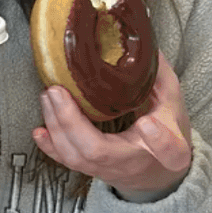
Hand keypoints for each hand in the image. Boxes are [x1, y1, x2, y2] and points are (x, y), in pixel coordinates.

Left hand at [33, 51, 192, 198]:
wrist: (157, 171)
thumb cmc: (166, 132)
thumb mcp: (172, 101)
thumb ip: (158, 75)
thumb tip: (142, 41)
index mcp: (169, 148)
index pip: (170, 151)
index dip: (160, 141)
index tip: (147, 124)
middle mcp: (135, 162)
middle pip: (100, 152)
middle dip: (72, 123)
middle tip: (58, 92)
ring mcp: (110, 168)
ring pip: (78, 157)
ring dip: (57, 126)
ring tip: (47, 97)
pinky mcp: (93, 169)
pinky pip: (69, 162)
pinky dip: (51, 146)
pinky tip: (39, 131)